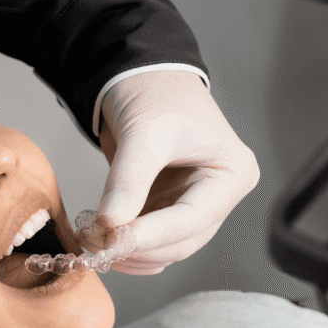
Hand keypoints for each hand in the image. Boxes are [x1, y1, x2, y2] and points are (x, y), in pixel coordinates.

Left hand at [96, 70, 259, 274]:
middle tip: (100, 245)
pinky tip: (102, 242)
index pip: (193, 218)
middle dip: (140, 247)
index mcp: (233, 174)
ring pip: (167, 248)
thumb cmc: (156, 93)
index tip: (115, 240)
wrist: (142, 75)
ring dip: (131, 253)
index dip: (152, 234)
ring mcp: (196, 205)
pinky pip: (153, 242)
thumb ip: (129, 178)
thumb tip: (110, 223)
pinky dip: (128, 247)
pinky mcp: (170, 209)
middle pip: (183, 240)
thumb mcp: (144, 132)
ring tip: (95, 242)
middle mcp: (220, 195)